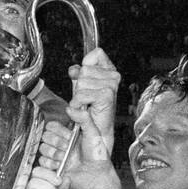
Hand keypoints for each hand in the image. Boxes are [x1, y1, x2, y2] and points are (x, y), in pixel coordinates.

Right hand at [39, 121, 117, 188]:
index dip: (58, 130)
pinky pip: (42, 161)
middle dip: (57, 142)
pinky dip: (51, 164)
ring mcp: (55, 155)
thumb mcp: (94, 133)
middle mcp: (60, 144)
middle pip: (45, 136)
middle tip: (68, 147)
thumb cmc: (97, 156)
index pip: (52, 126)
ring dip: (55, 154)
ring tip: (66, 158)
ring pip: (43, 149)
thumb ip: (83, 118)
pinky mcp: (52, 167)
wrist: (96, 176)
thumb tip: (69, 108)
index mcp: (68, 134)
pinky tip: (61, 166)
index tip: (69, 136)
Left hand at [66, 48, 119, 163]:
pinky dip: (77, 103)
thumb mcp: (82, 89)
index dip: (85, 64)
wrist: (97, 134)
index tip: (83, 78)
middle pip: (83, 69)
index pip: (96, 53)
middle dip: (78, 86)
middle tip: (85, 99)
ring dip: (77, 97)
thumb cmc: (91, 113)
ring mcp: (111, 86)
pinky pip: (81, 94)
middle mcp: (113, 77)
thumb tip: (74, 69)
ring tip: (86, 105)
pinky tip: (84, 109)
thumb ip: (78, 76)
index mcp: (110, 72)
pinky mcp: (106, 96)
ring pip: (81, 82)